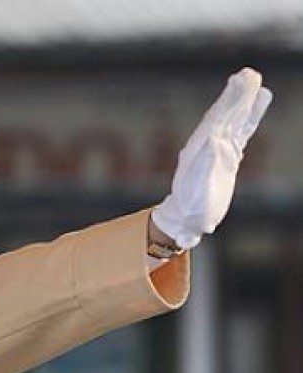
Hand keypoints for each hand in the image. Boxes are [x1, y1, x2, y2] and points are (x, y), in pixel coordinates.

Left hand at [152, 67, 271, 249]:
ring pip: (235, 119)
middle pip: (225, 115)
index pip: (215, 120)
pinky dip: (252, 116)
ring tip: (255, 79)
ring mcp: (219, 148)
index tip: (238, 83)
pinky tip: (261, 100)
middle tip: (249, 73)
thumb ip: (203, 166)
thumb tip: (213, 139)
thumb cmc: (190, 210)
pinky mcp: (229, 155)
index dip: (227, 102)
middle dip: (237, 95)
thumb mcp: (196, 190)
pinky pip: (243, 131)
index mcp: (197, 150)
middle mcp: (207, 145)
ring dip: (244, 100)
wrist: (188, 220)